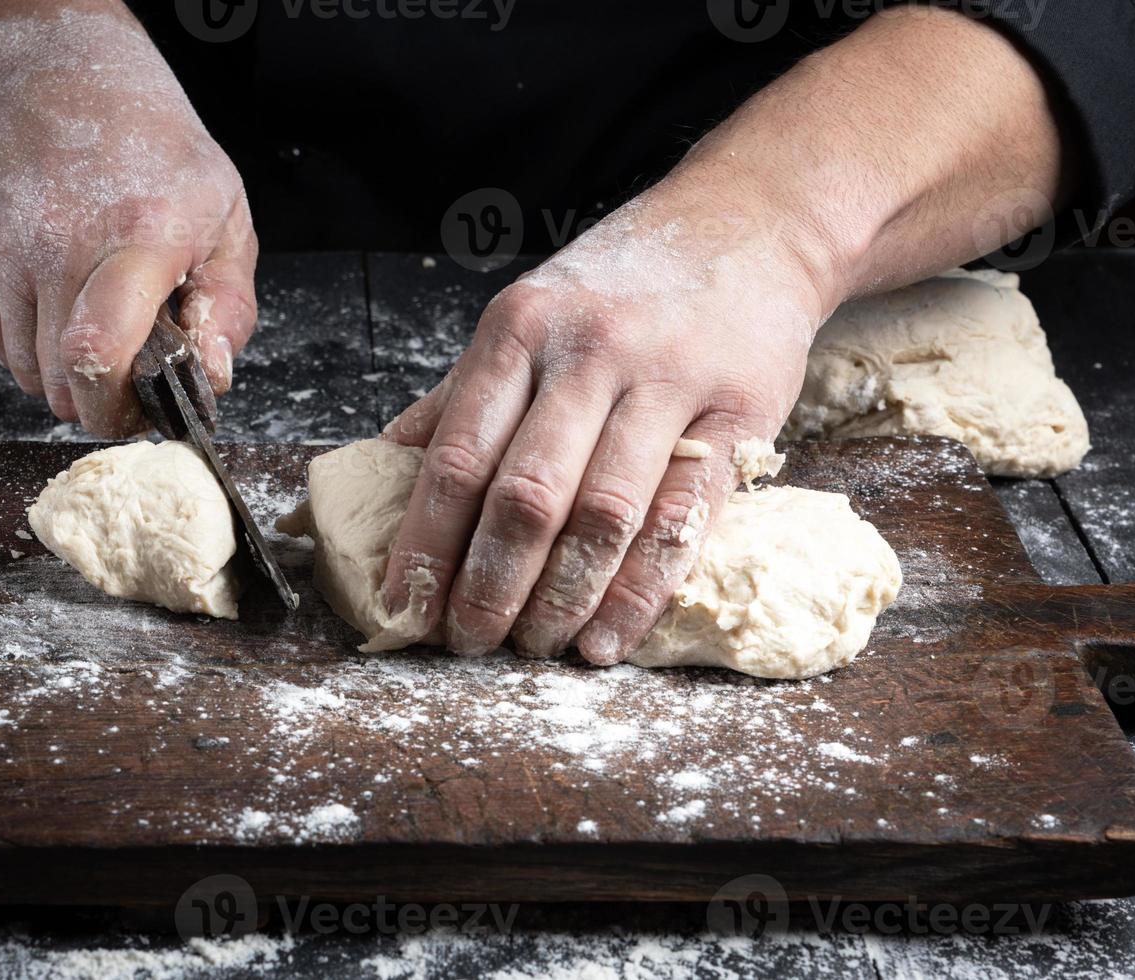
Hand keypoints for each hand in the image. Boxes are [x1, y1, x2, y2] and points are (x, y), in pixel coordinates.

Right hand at [0, 12, 256, 435]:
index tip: (145, 410)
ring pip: (28, 375)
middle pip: (63, 382)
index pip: (101, 353)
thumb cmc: (154, 155)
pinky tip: (60, 305)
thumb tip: (213, 376)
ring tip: (98, 325)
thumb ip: (228, 307)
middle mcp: (59, 248)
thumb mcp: (225, 218)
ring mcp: (4, 256)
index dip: (119, 406)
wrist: (57, 85)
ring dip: (65, 375)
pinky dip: (30, 348)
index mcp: (137, 239)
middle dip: (102, 400)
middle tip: (132, 374)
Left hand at [380, 179, 826, 663]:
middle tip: (469, 642)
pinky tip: (608, 638)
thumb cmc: (620, 284)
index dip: (425, 543)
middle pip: (527, 495)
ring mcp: (669, 381)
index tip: (404, 607)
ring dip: (562, 601)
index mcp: (519, 328)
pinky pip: (685, 521)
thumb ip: (462, 395)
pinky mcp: (740, 412)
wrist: (749, 224)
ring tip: (534, 647)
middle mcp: (589, 351)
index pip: (458, 455)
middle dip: (489, 586)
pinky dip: (641, 592)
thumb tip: (385, 467)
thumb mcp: (528, 314)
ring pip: (604, 516)